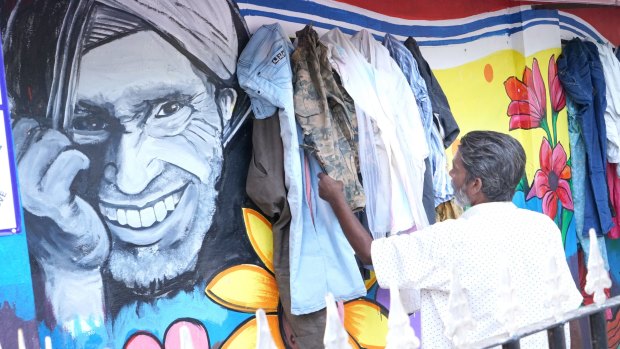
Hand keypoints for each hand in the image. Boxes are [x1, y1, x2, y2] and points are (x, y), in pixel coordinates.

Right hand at [14, 118, 109, 269]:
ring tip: (70, 165)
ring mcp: (28, 193)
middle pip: (32, 131)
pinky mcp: (54, 200)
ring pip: (51, 142)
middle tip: (60, 156)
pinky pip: (71, 160)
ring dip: (67, 148)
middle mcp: (8, 183)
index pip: (14, 128)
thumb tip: (14, 113)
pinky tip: (81, 172)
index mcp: (4, 174)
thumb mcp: (31, 173)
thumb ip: (25, 148)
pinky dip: (81, 160)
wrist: (69, 242)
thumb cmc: (52, 201)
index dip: (34, 128)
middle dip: (53, 136)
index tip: (43, 142)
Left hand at [317, 173, 344, 204]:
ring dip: (323, 188)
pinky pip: (321, 193)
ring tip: (329, 190)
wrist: (336, 198)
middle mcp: (320, 183)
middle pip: (320, 181)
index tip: (323, 176)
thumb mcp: (339, 182)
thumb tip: (336, 182)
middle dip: (324, 182)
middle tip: (329, 185)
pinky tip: (329, 194)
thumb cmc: (338, 189)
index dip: (321, 175)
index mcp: (324, 178)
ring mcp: (319, 189)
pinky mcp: (319, 194)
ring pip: (320, 187)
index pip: (319, 174)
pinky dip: (323, 193)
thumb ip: (336, 181)